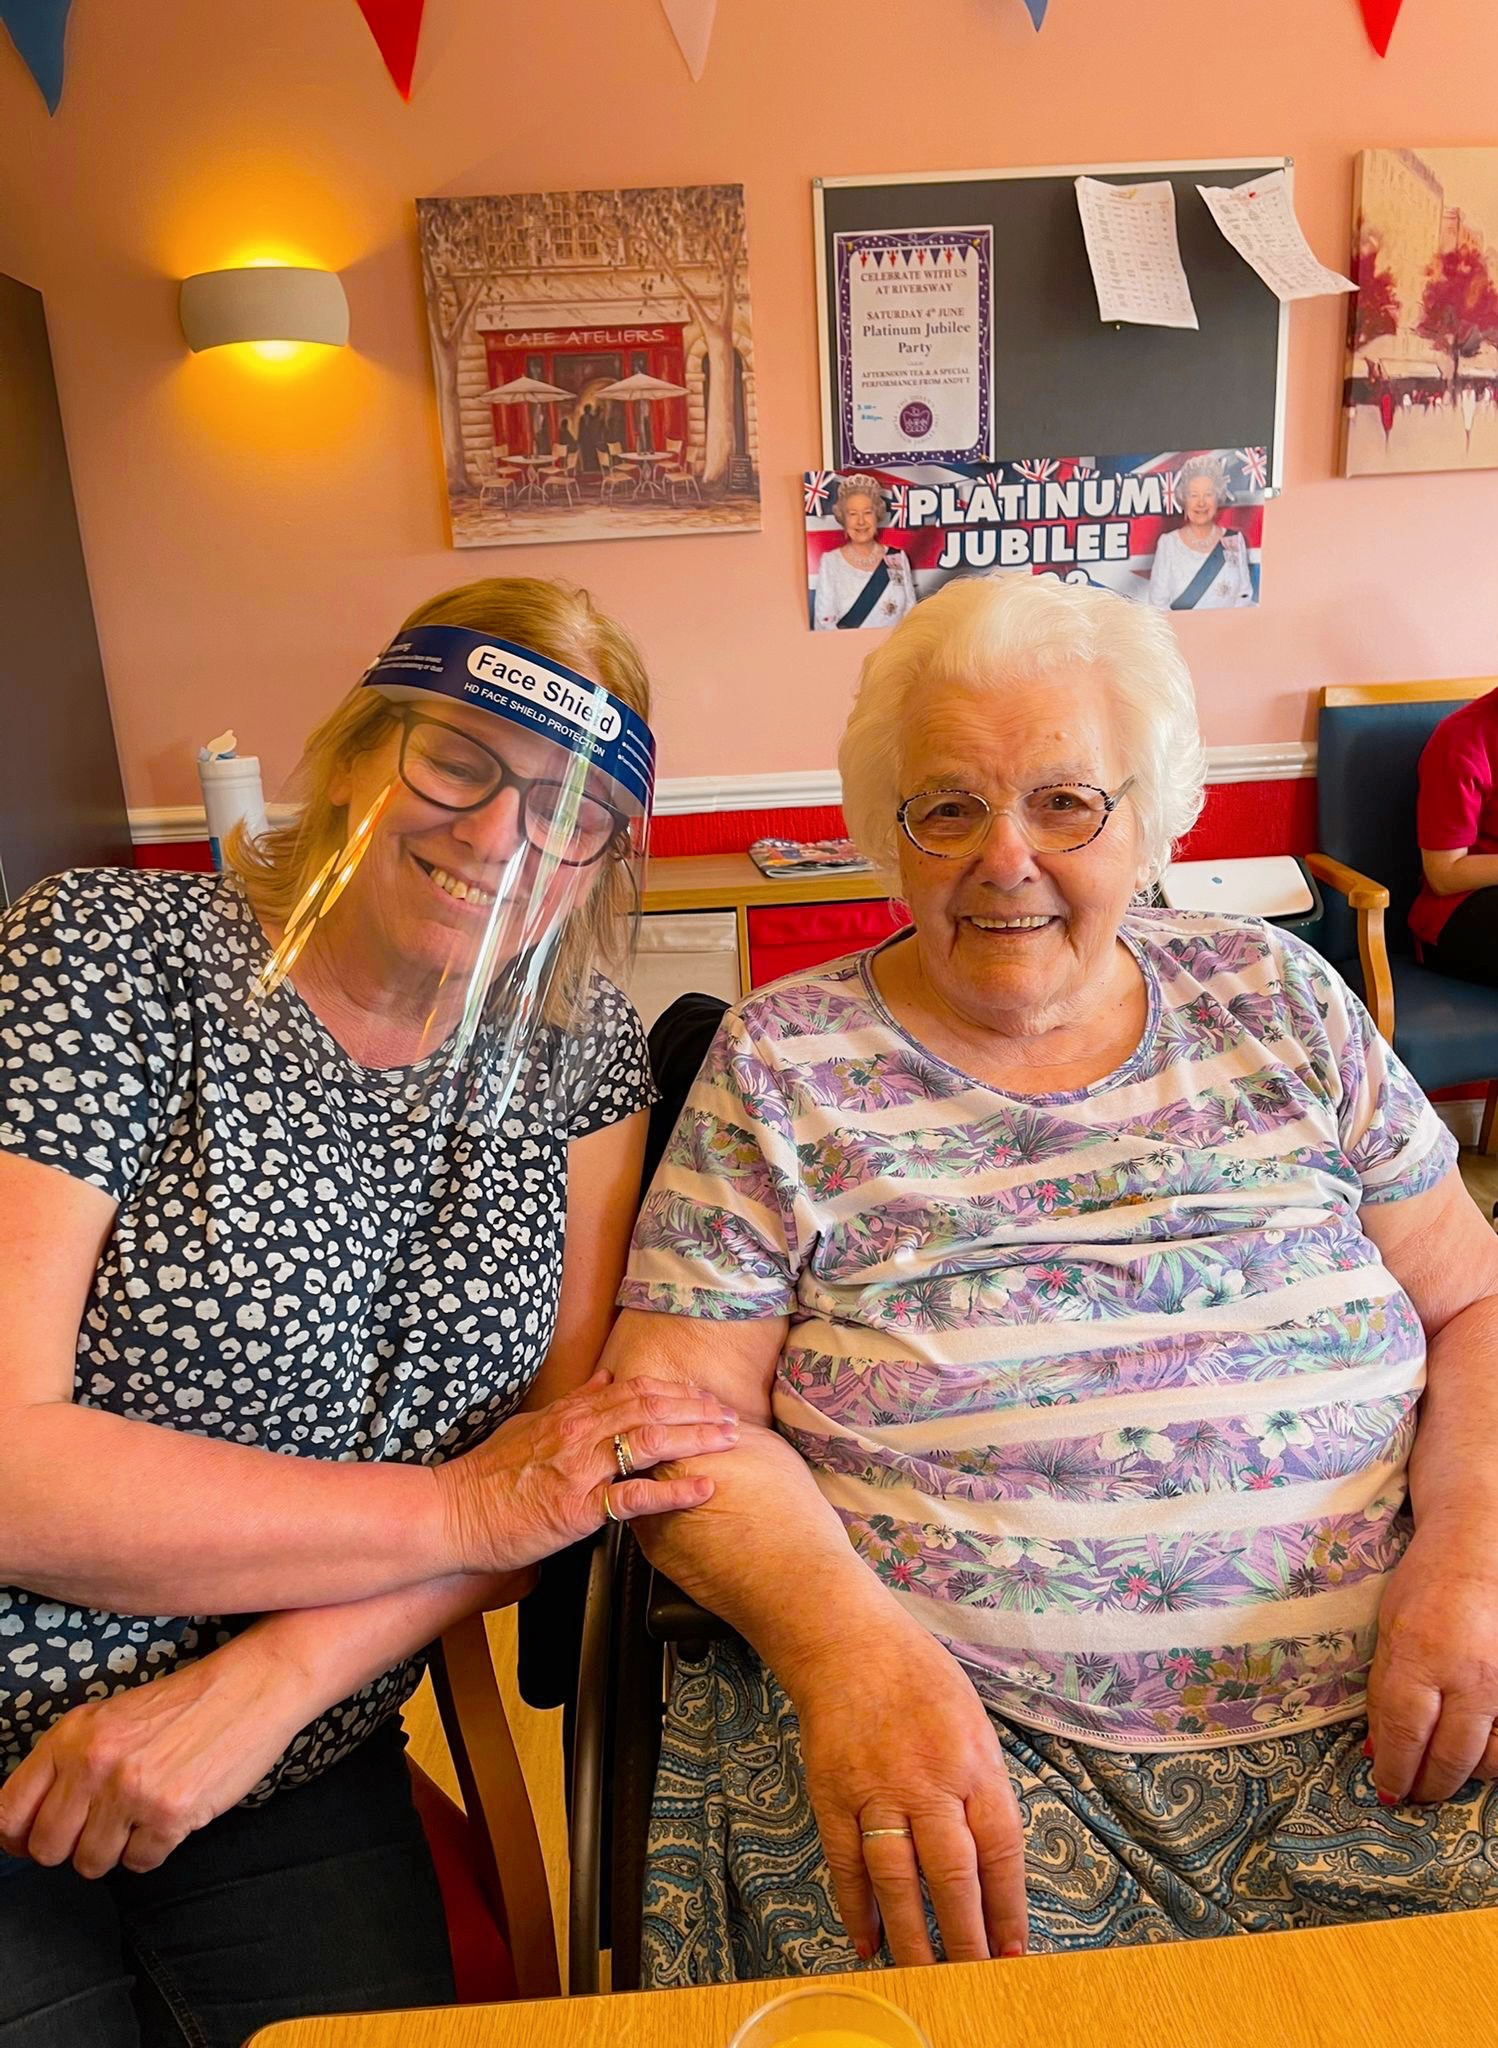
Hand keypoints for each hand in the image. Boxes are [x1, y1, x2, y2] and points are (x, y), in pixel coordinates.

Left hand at [0, 1633, 315, 1877]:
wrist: (250, 1686)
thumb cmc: (181, 1705)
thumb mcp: (109, 1719)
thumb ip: (66, 1764)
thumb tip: (25, 1826)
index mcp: (71, 1736)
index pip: (8, 1814)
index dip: (14, 1839)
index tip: (29, 1842)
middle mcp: (94, 1764)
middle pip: (47, 1848)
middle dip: (71, 1847)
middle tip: (100, 1827)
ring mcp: (132, 1791)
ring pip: (91, 1864)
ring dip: (115, 1849)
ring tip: (140, 1816)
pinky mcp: (170, 1814)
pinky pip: (139, 1863)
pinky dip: (153, 1848)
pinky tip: (170, 1815)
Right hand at [435, 1368, 737, 1573]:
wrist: (453, 1513)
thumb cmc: (488, 1476)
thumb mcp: (530, 1426)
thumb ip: (571, 1403)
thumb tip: (603, 1380)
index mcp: (570, 1415)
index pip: (635, 1391)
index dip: (676, 1392)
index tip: (704, 1397)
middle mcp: (580, 1434)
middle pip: (652, 1409)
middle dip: (697, 1411)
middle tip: (732, 1417)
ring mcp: (581, 1470)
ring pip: (650, 1441)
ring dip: (696, 1438)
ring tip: (728, 1441)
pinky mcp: (578, 1509)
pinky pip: (634, 1497)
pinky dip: (674, 1492)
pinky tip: (703, 1489)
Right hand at [785, 1620, 1027, 1965]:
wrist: (846, 1638)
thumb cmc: (917, 1675)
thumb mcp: (971, 1719)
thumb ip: (982, 1784)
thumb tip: (991, 1858)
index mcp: (973, 1761)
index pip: (1000, 1850)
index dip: (1007, 1907)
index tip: (1013, 1952)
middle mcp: (928, 1780)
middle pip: (951, 1875)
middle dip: (966, 1937)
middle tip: (974, 1980)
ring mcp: (876, 1788)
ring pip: (897, 1878)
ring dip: (912, 1935)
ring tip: (924, 1977)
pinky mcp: (832, 1791)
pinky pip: (845, 1860)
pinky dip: (855, 1905)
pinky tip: (866, 1939)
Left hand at [1367, 1514, 1497, 1802]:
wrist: (1484, 1543)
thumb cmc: (1428, 1581)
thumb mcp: (1390, 1628)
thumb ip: (1386, 1690)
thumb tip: (1380, 1748)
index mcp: (1422, 1655)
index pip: (1404, 1733)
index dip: (1394, 1769)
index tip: (1385, 1787)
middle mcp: (1471, 1676)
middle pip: (1450, 1757)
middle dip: (1427, 1784)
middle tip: (1412, 1792)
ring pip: (1492, 1759)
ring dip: (1464, 1775)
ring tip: (1444, 1771)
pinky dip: (1495, 1755)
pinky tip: (1478, 1751)